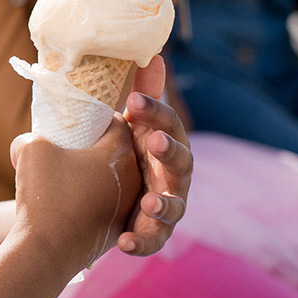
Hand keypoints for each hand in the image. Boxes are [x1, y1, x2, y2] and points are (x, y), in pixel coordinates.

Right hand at [9, 117, 140, 274]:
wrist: (49, 250)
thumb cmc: (45, 194)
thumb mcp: (31, 148)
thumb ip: (34, 135)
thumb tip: (34, 141)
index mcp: (119, 152)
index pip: (117, 123)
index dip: (98, 118)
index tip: (81, 121)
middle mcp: (133, 178)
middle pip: (119, 151)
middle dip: (98, 146)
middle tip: (73, 145)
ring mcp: (128, 206)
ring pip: (115, 178)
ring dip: (96, 173)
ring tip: (68, 174)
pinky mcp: (118, 228)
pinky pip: (108, 202)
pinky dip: (93, 197)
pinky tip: (70, 200)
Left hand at [118, 56, 191, 255]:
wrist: (116, 193)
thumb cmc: (131, 151)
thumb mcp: (136, 124)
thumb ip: (146, 95)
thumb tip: (154, 54)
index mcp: (167, 141)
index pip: (169, 123)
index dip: (155, 112)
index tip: (132, 102)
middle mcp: (174, 173)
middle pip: (180, 161)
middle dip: (169, 151)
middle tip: (154, 142)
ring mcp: (168, 203)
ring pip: (172, 206)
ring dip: (161, 205)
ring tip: (147, 203)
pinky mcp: (155, 231)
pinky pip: (152, 240)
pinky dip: (140, 242)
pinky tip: (124, 243)